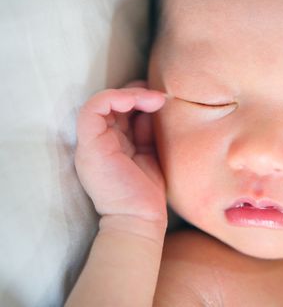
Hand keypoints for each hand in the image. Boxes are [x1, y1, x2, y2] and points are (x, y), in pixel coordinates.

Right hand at [75, 80, 166, 223]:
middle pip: (113, 103)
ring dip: (131, 93)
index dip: (140, 98)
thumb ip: (148, 131)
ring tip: (155, 100)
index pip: (121, 110)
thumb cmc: (147, 192)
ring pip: (103, 101)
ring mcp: (92, 143)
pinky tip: (136, 100)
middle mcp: (100, 141)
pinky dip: (113, 97)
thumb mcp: (150, 153)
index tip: (162, 101)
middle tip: (160, 98)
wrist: (140, 220)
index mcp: (113, 143)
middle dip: (138, 93)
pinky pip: (93, 108)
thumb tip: (155, 105)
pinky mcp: (90, 145)